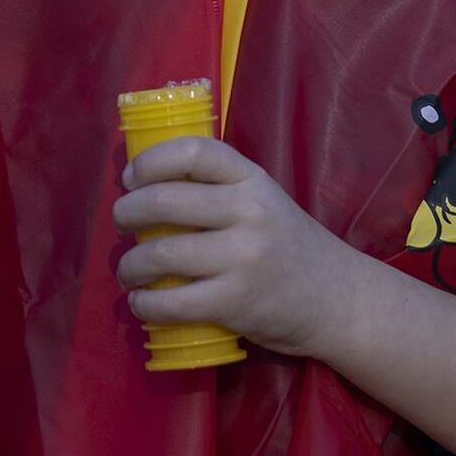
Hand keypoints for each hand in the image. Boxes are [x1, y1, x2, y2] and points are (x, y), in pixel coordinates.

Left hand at [112, 137, 355, 357]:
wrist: (334, 297)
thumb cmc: (285, 242)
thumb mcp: (261, 198)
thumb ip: (218, 187)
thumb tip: (146, 184)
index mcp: (251, 178)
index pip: (194, 152)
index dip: (151, 161)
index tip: (130, 178)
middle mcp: (248, 211)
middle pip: (165, 201)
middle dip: (126, 212)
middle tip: (120, 223)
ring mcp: (243, 257)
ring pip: (161, 254)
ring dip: (129, 265)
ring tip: (128, 270)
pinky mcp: (236, 302)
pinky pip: (173, 302)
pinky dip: (145, 304)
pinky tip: (141, 303)